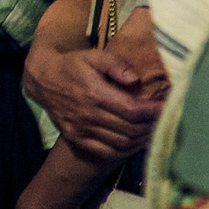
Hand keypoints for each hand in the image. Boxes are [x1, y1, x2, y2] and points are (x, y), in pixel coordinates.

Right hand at [24, 44, 162, 162]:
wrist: (41, 78)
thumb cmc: (72, 65)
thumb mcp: (92, 56)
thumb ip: (115, 64)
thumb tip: (135, 79)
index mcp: (94, 93)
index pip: (132, 110)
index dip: (153, 112)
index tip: (166, 108)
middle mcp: (88, 114)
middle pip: (130, 129)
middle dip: (152, 126)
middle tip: (164, 120)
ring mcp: (81, 129)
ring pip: (121, 143)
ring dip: (142, 139)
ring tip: (153, 130)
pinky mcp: (76, 138)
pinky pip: (107, 152)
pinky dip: (125, 151)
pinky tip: (135, 143)